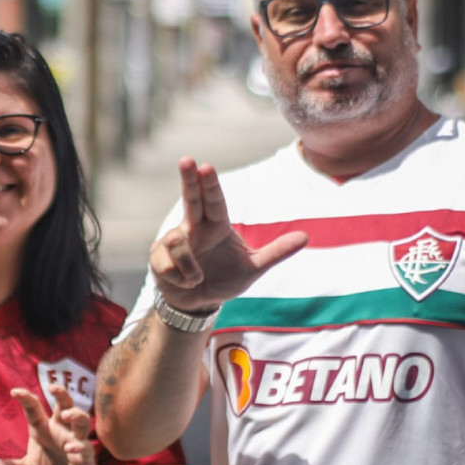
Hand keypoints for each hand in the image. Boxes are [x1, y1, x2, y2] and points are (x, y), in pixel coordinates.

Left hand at [0, 386, 98, 464]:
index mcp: (44, 429)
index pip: (35, 409)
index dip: (26, 399)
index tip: (14, 391)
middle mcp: (61, 430)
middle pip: (65, 404)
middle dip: (61, 394)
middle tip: (53, 387)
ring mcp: (75, 441)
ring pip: (82, 420)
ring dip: (76, 415)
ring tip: (67, 415)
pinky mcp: (86, 456)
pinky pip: (86, 447)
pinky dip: (79, 446)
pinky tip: (70, 448)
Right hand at [150, 157, 307, 311]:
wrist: (198, 304)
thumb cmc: (224, 279)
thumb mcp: (253, 268)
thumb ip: (276, 252)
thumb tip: (305, 237)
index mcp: (216, 226)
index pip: (214, 202)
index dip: (209, 185)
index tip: (206, 167)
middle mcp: (194, 227)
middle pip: (190, 199)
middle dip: (188, 181)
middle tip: (186, 160)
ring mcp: (173, 240)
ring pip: (178, 244)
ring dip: (190, 268)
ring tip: (198, 278)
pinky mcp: (158, 257)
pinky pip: (168, 265)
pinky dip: (181, 279)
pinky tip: (184, 283)